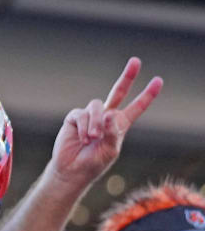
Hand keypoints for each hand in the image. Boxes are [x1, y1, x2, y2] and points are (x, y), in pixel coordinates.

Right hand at [45, 58, 161, 193]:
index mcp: (120, 125)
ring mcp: (90, 116)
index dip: (147, 95)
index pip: (136, 107)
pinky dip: (84, 127)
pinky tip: (83, 139)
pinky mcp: (75, 118)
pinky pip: (82, 114)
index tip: (158, 81)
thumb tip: (109, 114)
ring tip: (92, 139)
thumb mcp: (110, 150)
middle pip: (118, 91)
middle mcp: (106, 116)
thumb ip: (113, 132)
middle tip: (136, 61)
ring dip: (96, 124)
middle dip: (127, 76)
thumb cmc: (94, 162)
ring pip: (97, 107)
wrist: (72, 169)